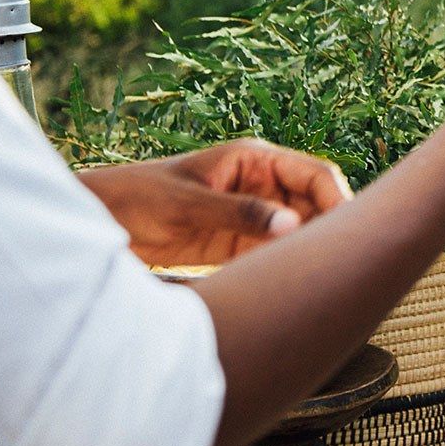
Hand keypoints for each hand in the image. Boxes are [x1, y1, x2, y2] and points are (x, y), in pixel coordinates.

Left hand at [78, 139, 352, 266]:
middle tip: (339, 263)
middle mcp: (260, 185)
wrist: (96, 222)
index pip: (314, 174)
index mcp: (254, 160)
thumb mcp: (188, 205)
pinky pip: (274, 253)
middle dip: (329, 228)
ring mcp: (250, 215)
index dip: (337, 198)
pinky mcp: (236, 244)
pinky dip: (284, 266)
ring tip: (316, 279)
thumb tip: (293, 227)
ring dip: (307, 251)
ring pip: (298, 231)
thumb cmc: (137, 198)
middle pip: (314, 204)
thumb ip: (241, 214)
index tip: (348, 232)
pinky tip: (289, 285)